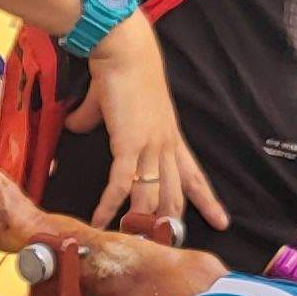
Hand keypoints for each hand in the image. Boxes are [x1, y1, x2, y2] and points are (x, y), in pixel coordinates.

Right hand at [75, 19, 223, 241]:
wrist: (123, 50)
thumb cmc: (121, 69)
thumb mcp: (110, 102)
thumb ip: (92, 118)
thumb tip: (75, 124)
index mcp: (168, 135)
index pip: (193, 174)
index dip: (206, 199)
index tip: (221, 220)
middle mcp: (165, 144)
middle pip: (177, 191)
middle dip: (174, 219)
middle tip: (169, 245)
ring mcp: (151, 145)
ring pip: (153, 193)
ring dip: (143, 219)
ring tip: (132, 242)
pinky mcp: (129, 144)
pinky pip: (122, 183)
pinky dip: (111, 204)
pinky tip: (101, 220)